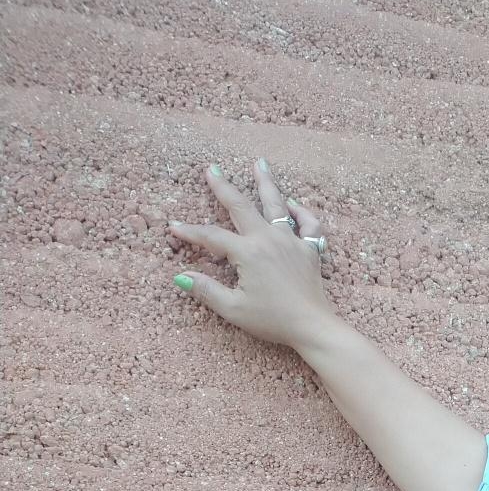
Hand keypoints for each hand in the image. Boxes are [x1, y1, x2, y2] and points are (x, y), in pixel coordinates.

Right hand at [168, 160, 335, 349]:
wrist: (312, 327)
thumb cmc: (273, 321)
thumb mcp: (234, 309)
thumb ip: (207, 291)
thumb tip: (181, 276)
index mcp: (247, 252)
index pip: (212, 236)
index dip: (191, 232)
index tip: (174, 227)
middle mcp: (268, 239)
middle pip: (241, 206)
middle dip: (223, 186)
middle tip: (212, 169)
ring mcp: (292, 241)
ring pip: (277, 205)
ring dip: (266, 182)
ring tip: (260, 164)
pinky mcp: (310, 250)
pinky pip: (309, 224)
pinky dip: (302, 212)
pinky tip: (294, 204)